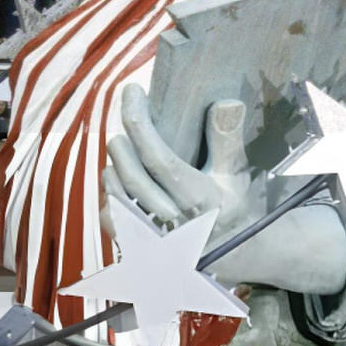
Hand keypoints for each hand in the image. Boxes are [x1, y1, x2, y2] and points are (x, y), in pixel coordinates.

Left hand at [101, 84, 257, 238]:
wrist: (232, 254)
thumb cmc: (232, 207)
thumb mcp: (235, 175)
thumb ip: (226, 141)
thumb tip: (226, 103)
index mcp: (202, 202)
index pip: (160, 161)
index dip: (140, 124)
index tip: (133, 91)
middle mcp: (176, 222)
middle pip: (133, 178)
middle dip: (122, 144)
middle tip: (128, 117)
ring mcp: (154, 239)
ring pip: (117, 196)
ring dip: (115, 167)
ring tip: (124, 148)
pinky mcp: (137, 246)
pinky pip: (111, 216)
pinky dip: (111, 193)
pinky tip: (119, 178)